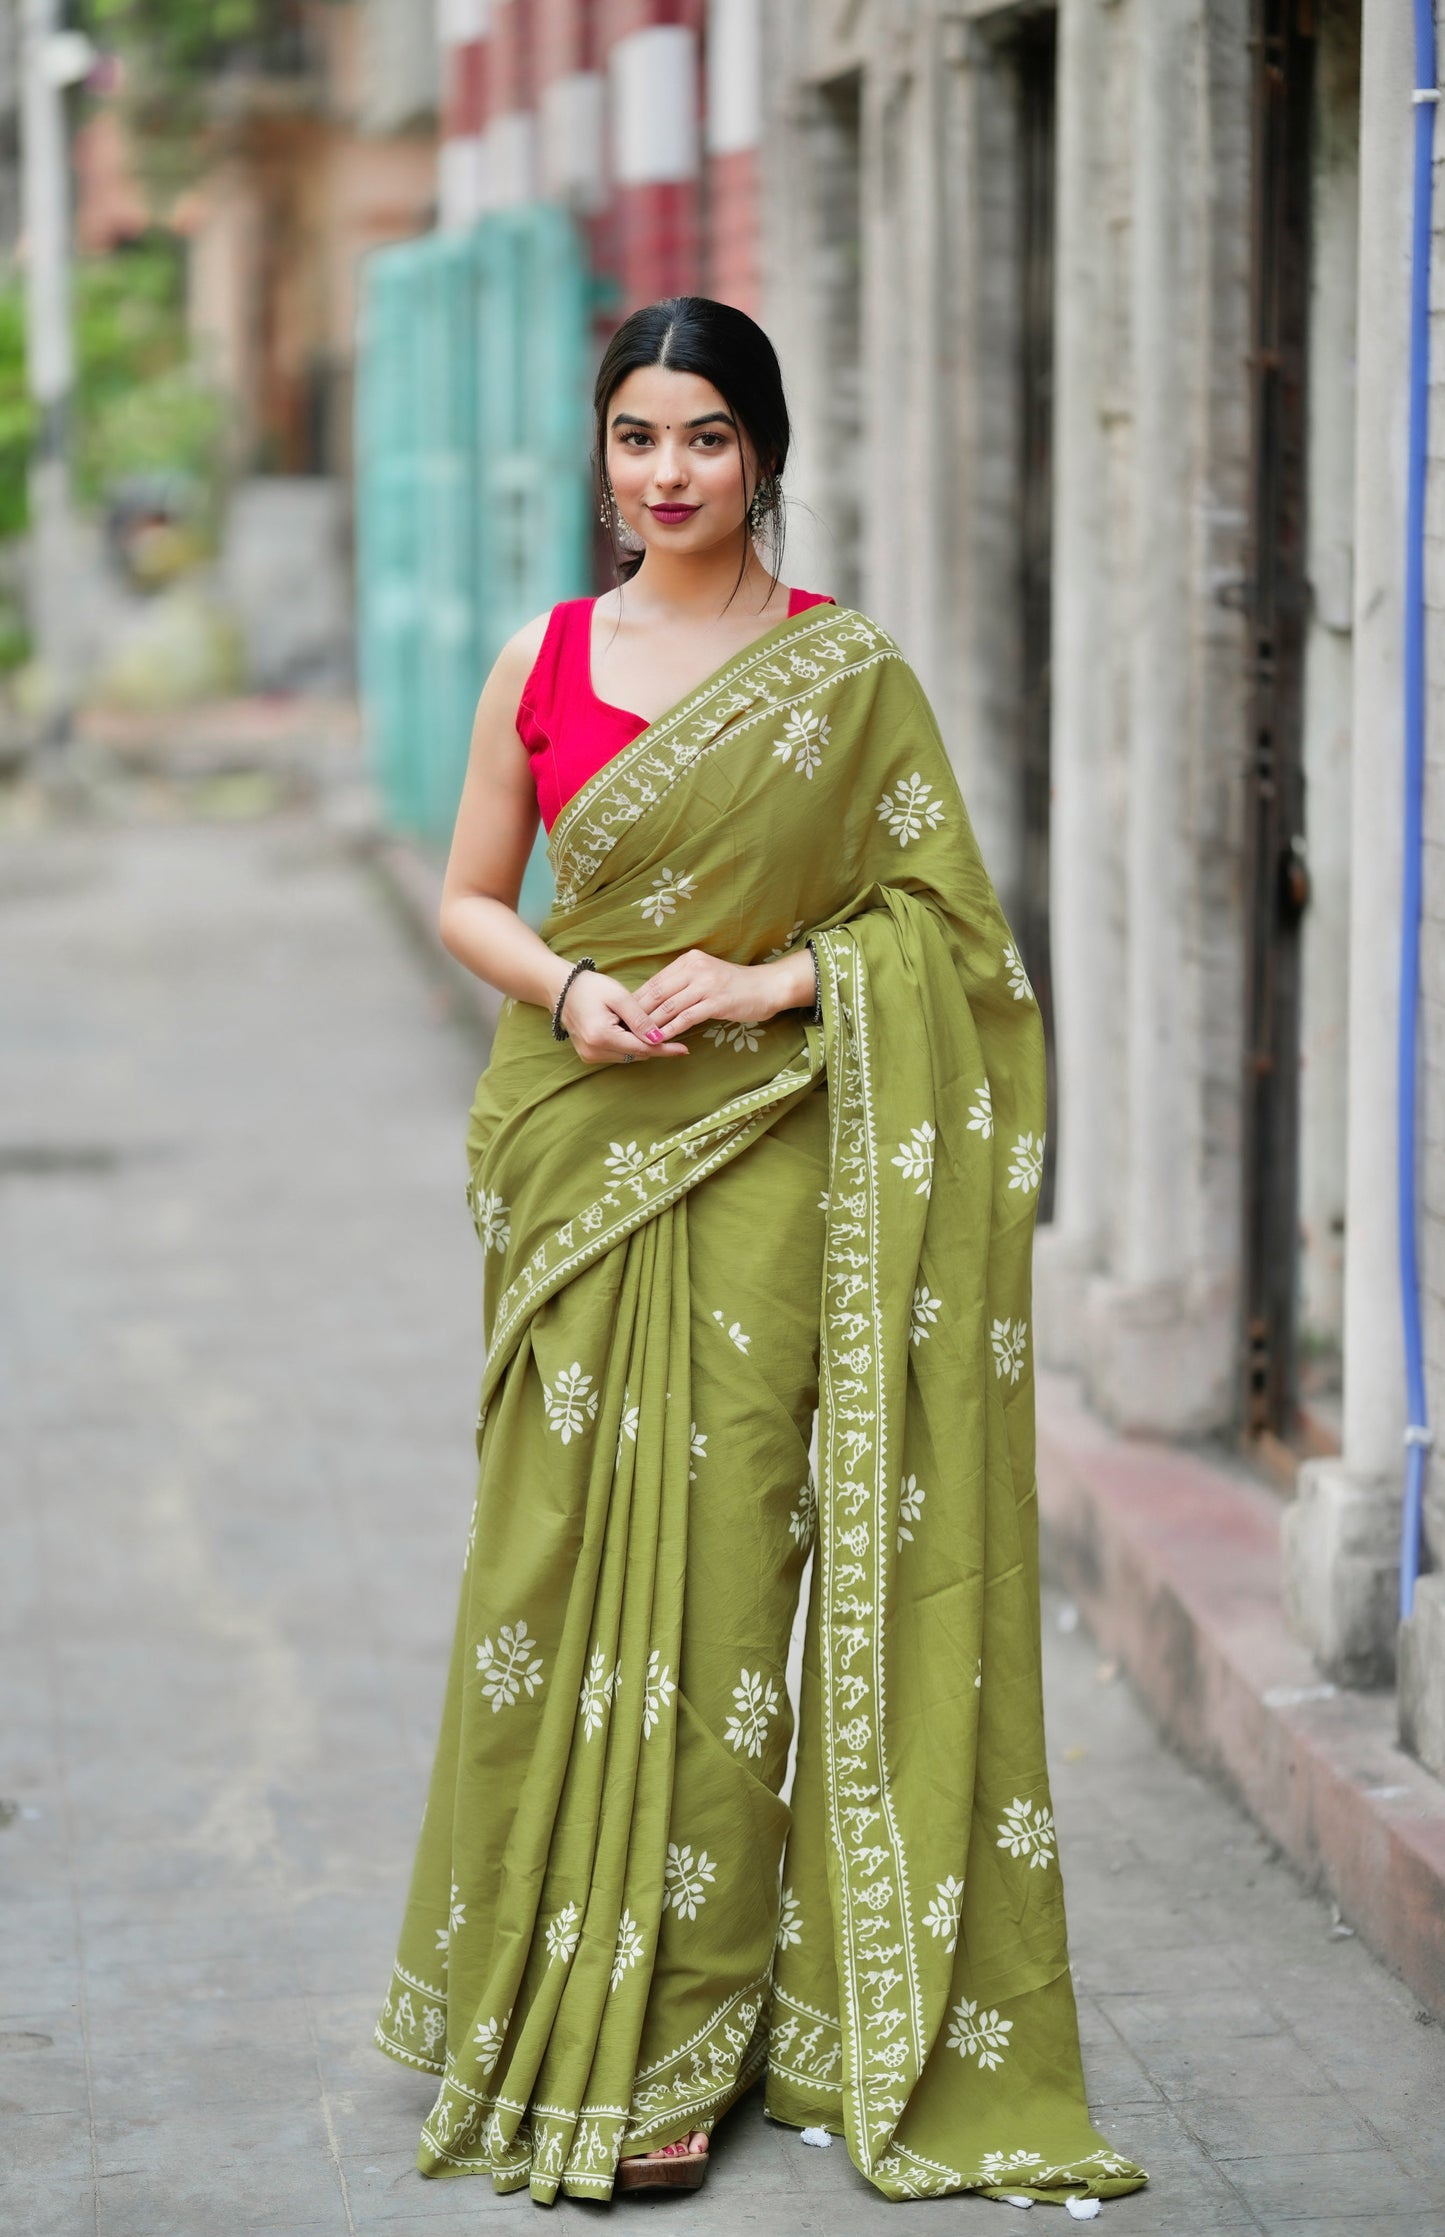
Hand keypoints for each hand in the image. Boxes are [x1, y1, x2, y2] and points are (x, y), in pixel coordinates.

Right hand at [560, 967, 687, 1064]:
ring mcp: (589, 1055)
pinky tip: (633, 1031)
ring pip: (628, 1056)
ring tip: (647, 1027)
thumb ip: (640, 1019)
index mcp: (601, 1036)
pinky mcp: (589, 1055)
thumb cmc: (591, 987)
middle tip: (671, 1031)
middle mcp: (593, 1051)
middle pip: (636, 1055)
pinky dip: (629, 1045)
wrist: (562, 988)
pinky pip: (618, 1054)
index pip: (641, 1049)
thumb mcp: (619, 997)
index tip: (684, 1049)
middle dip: (654, 1045)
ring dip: (641, 1044)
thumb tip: (659, 1039)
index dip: (665, 1049)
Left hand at [635, 947, 812, 1041]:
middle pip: (657, 993)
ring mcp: (706, 984)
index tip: (622, 1015)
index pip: (655, 981)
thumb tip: (654, 1001)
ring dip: (651, 1025)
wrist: (768, 987)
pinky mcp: (716, 1001)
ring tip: (636, 1038)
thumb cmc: (735, 985)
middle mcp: (695, 968)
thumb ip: (682, 983)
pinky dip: (670, 1030)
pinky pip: (686, 1018)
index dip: (636, 999)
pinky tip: (660, 1040)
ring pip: (668, 1007)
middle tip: (622, 1029)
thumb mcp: (706, 976)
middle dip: (637, 1013)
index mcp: (688, 960)